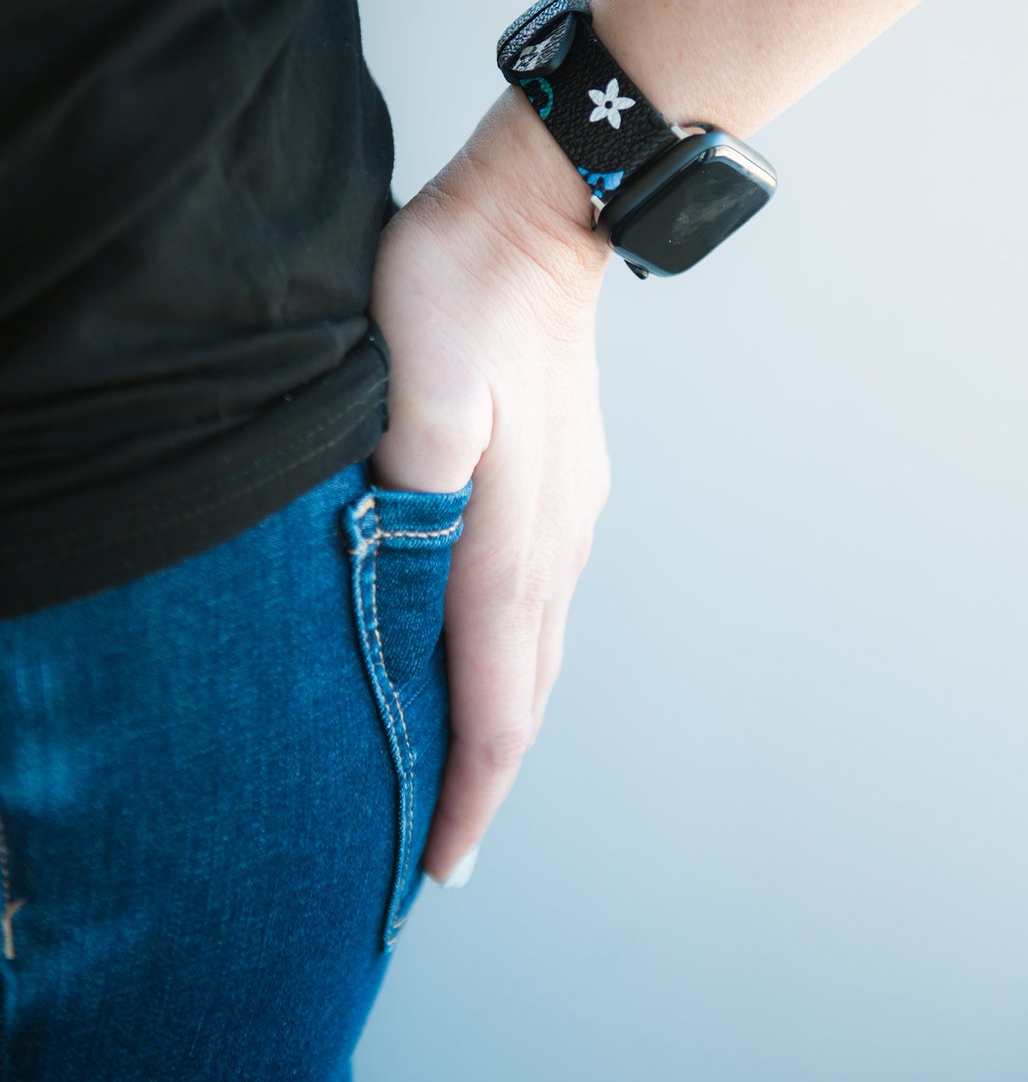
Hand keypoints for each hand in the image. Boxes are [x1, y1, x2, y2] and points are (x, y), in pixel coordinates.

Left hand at [367, 89, 611, 883]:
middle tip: (443, 848)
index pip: (497, 700)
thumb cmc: (462, 290)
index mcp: (515, 537)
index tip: (440, 867)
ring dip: (502, 722)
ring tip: (461, 775)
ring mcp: (571, 511)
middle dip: (486, 779)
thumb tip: (403, 586)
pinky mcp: (566, 481)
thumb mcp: (419, 390)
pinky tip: (487, 658)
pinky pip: (541, 601)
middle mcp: (556, 542)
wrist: (539, 214)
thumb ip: (414, 496)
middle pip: (528, 693)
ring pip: (539, 650)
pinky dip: (514, 658)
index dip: (469, 793)